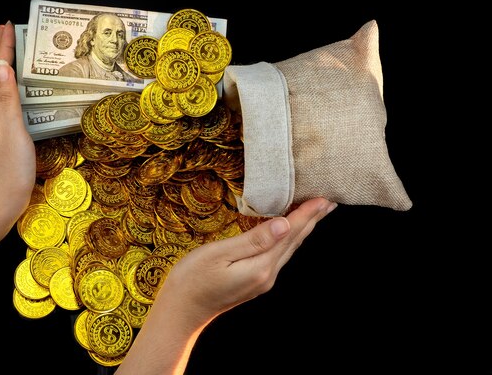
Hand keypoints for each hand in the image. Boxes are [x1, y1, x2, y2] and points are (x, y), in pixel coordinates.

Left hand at [0, 22, 35, 227]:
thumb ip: (7, 99)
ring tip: (8, 52)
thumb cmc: (10, 169)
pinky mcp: (1, 137)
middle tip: (5, 30)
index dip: (1, 48)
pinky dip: (7, 87)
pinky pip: (2, 101)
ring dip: (1, 67)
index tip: (6, 26)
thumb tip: (1, 67)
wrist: (1, 202)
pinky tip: (13, 90)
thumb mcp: (12, 131)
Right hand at [157, 197, 336, 326]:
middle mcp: (267, 275)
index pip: (290, 234)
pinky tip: (288, 232)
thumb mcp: (219, 254)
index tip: (323, 197)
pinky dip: (289, 239)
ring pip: (289, 249)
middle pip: (295, 242)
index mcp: (261, 266)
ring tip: (316, 214)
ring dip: (303, 230)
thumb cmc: (193, 279)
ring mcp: (262, 280)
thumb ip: (254, 240)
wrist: (181, 311)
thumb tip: (284, 224)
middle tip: (328, 201)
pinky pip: (279, 255)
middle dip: (312, 220)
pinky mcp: (255, 281)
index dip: (307, 214)